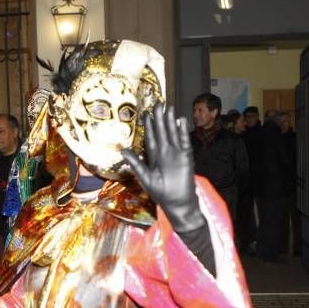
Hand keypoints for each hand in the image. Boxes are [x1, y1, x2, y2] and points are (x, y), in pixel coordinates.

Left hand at [121, 103, 204, 232]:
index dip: (148, 125)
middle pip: (162, 131)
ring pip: (172, 133)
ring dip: (170, 121)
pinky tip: (181, 121)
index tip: (145, 113)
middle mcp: (165, 153)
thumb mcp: (145, 177)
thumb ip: (136, 163)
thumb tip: (123, 150)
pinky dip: (182, 132)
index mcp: (154, 157)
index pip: (151, 137)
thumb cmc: (161, 193)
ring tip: (169, 108)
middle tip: (158, 103)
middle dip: (159, 118)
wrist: (178, 204)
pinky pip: (184, 142)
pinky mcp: (186, 158)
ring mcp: (176, 154)